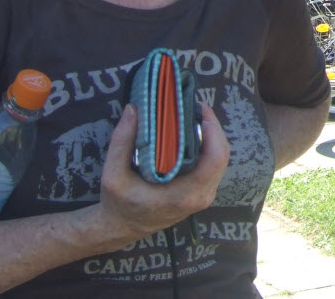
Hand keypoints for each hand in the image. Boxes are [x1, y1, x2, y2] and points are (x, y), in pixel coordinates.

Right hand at [94, 103, 229, 247]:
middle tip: (195, 107)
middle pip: (222, 155)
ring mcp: (204, 196)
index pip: (215, 159)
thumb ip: (122, 141)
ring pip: (220, 159)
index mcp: (184, 195)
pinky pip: (213, 165)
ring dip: (211, 135)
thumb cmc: (118, 203)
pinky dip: (208, 146)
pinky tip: (192, 132)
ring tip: (193, 116)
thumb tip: (133, 109)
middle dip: (212, 127)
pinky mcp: (202, 193)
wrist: (121, 228)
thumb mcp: (112, 174)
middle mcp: (200, 197)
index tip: (199, 110)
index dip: (213, 131)